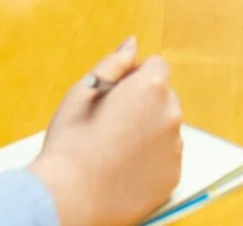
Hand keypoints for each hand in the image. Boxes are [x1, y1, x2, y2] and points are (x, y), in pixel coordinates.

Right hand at [26, 40, 185, 225]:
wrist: (67, 198)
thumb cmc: (70, 143)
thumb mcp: (82, 92)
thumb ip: (113, 63)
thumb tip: (132, 44)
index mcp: (150, 88)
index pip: (155, 66)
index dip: (132, 77)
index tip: (112, 96)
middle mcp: (171, 115)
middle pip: (163, 97)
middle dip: (143, 104)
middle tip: (109, 125)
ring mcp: (175, 149)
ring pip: (164, 129)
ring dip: (148, 132)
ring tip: (114, 150)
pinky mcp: (172, 177)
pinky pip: (165, 159)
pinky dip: (150, 161)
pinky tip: (123, 169)